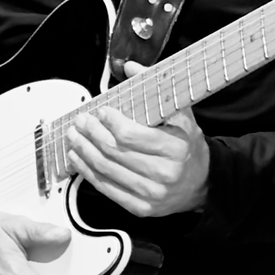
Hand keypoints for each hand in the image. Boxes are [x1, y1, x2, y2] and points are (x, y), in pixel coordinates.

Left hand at [62, 69, 208, 217]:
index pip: (131, 135)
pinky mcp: (139, 208)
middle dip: (91, 133)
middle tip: (80, 121)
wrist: (201, 183)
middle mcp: (163, 173)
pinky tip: (78, 158)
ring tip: (74, 137)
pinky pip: (106, 188)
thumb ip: (156, 91)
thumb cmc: (187, 147)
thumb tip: (131, 67)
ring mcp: (150, 193)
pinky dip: (87, 171)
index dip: (110, 122)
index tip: (101, 111)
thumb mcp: (181, 115)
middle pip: (114, 151)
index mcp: (176, 148)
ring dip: (84, 151)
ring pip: (106, 169)